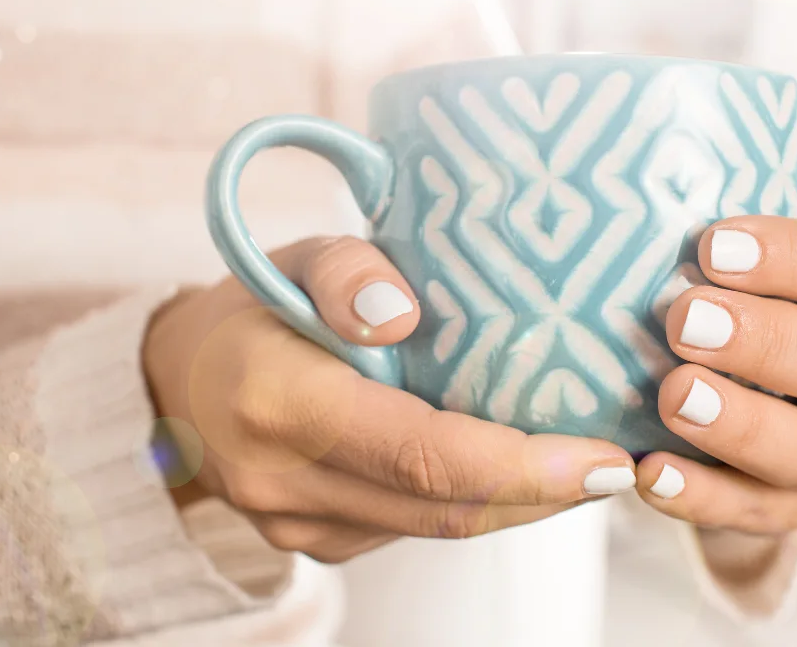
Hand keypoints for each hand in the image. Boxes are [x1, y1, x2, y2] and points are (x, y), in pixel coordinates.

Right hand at [143, 237, 633, 563]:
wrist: (175, 384)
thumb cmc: (250, 308)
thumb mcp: (292, 256)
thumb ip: (346, 269)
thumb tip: (403, 313)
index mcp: (281, 403)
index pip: (425, 454)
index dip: (526, 465)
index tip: (604, 458)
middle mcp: (288, 483)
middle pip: (448, 507)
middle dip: (547, 494)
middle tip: (621, 464)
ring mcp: (301, 525)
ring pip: (440, 527)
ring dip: (522, 503)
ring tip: (588, 466)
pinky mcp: (318, 541)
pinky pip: (416, 526)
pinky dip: (478, 502)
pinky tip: (522, 471)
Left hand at [634, 175, 796, 535]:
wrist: (760, 408)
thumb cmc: (764, 304)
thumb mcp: (782, 256)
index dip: (792, 255)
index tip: (713, 246)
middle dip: (766, 340)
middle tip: (685, 319)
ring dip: (741, 424)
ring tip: (674, 395)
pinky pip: (755, 512)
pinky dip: (702, 496)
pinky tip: (649, 471)